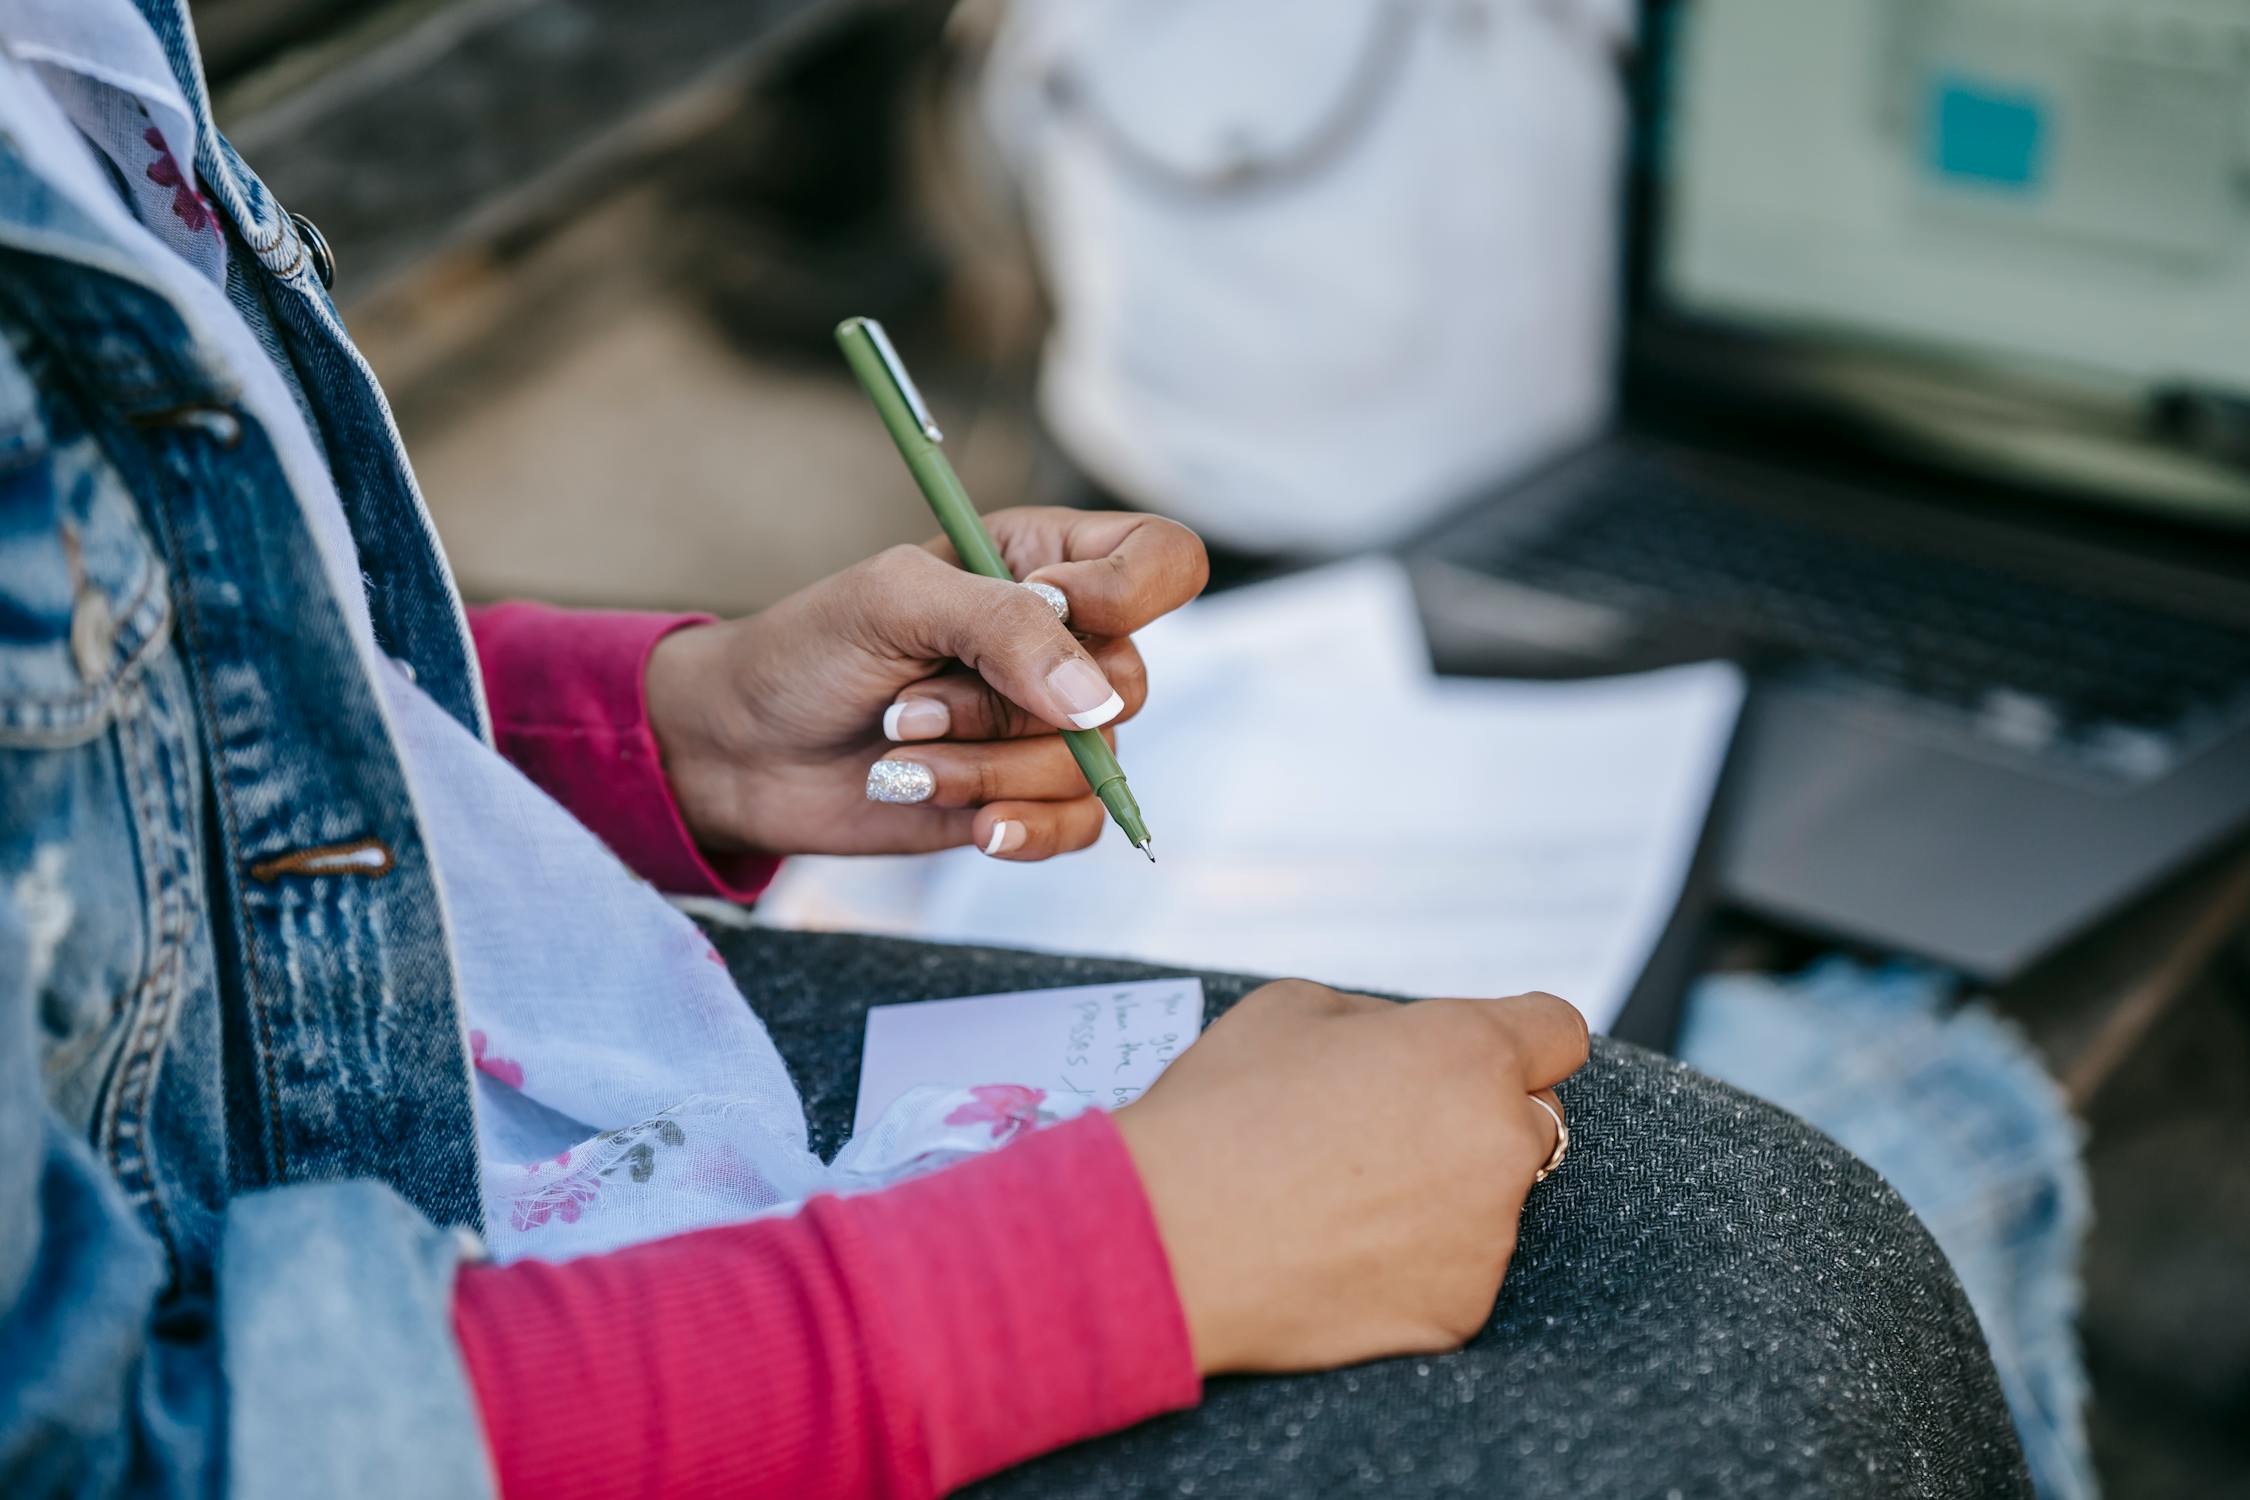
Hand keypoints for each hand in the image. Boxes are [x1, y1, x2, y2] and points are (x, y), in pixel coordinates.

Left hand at [645, 508, 1206, 859]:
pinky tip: (971, 825)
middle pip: (1125, 684)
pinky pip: (1078, 824)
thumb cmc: (808, 651)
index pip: (1163, 561)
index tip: (1048, 610)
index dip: (1127, 594)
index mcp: (1043, 561)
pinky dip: (1022, 827)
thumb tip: (1098, 702)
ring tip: (900, 754)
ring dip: (983, 769)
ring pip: (1088, 765)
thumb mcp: (895, 602)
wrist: (742, 752)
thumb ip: (1004, 628)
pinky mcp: (1026, 797)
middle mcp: (1059, 643)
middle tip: (912, 704)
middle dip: (1006, 707)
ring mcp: (1046, 725)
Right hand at [1112, 981, 1586, 1374]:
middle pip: (1534, 1120)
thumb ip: (1383, 1019)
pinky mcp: (1461, 1310)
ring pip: (1492, 1200)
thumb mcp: (1294, 1007)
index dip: (1522, 1037)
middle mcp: (1500, 1143)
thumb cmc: (1220, 1109)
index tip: (1484, 1055)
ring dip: (1443, 1192)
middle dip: (1479, 1114)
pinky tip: (1338, 1249)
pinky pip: (1456, 1270)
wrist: (1165, 1239)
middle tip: (1389, 1128)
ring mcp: (1488, 1237)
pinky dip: (1413, 1260)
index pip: (1559, 1031)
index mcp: (1469, 1052)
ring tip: (1340, 1197)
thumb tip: (1411, 1041)